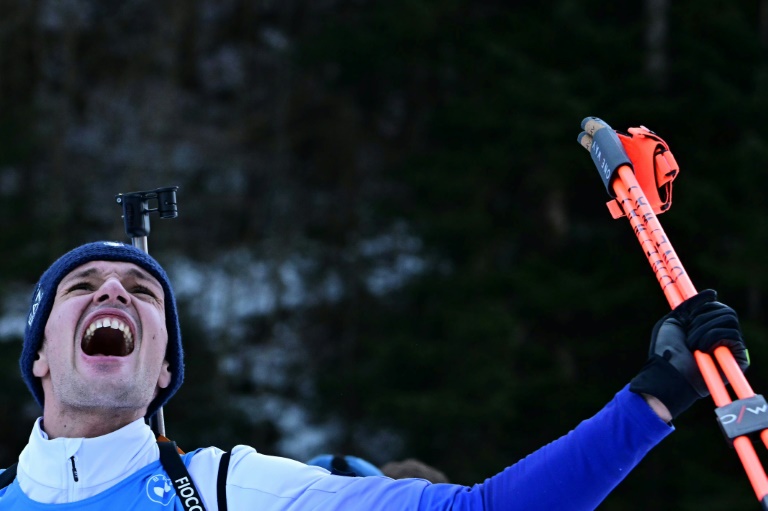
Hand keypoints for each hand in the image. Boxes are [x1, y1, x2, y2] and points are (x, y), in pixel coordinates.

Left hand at [629, 290, 747, 419]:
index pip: (716, 306)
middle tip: (688, 334)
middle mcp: (721, 336)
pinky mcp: (739, 358)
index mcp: (707, 326)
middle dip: (701, 319)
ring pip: (729, 319)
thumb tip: (713, 293)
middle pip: (725, 310)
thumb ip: (692, 304)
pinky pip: (732, 334)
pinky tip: (703, 350)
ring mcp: (731, 347)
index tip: (689, 315)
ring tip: (693, 345)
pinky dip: (712, 338)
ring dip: (704, 330)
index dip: (703, 307)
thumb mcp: (675, 319)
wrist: (668, 369)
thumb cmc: (667, 348)